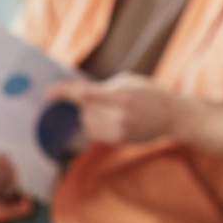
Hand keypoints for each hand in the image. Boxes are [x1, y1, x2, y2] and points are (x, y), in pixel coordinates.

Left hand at [47, 75, 194, 145]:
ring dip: (91, 115)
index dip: (64, 92)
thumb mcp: (127, 82)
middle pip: (84, 109)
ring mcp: (118, 130)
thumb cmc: (149, 93)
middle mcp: (117, 115)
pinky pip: (95, 133)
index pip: (84, 93)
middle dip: (86, 103)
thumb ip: (103, 88)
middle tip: (103, 99)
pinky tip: (113, 120)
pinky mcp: (119, 140)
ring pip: (87, 123)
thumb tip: (78, 94)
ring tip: (111, 110)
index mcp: (119, 95)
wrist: (173, 115)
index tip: (49, 92)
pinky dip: (97, 125)